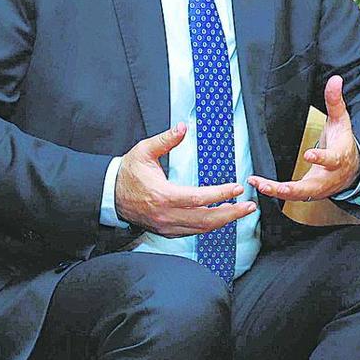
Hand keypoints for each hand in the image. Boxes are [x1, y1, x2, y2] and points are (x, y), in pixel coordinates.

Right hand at [115, 123, 255, 236]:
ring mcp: (166, 226)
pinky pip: (193, 232)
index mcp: (163, 195)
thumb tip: (182, 127)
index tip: (237, 188)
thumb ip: (165, 140)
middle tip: (249, 206)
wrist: (110, 195)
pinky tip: (221, 218)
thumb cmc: (127, 173)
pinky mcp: (166, 231)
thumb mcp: (143, 151)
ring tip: (241, 212)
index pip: (199, 198)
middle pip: (206, 219)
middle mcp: (167, 215)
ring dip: (224, 221)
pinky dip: (209, 226)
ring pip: (201, 228)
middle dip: (231, 213)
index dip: (221, 194)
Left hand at [249, 75, 359, 201]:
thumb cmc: (345, 144)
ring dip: (278, 191)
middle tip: (273, 186)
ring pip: (298, 194)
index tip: (309, 154)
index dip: (321, 158)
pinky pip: (291, 196)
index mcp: (338, 158)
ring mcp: (318, 188)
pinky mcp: (308, 193)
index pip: (331, 159)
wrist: (353, 170)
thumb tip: (336, 80)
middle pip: (311, 186)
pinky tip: (260, 185)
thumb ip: (335, 102)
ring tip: (260, 184)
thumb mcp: (342, 121)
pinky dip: (275, 193)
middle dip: (291, 188)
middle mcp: (328, 178)